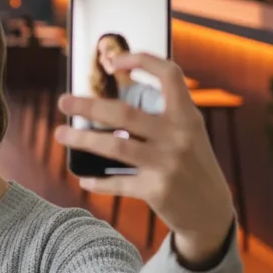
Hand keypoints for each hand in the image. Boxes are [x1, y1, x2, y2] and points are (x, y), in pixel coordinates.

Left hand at [55, 52, 235, 256]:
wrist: (213, 213)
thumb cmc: (193, 165)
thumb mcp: (189, 134)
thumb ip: (161, 116)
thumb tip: (111, 102)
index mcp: (187, 116)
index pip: (170, 75)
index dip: (142, 60)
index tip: (114, 60)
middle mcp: (179, 136)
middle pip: (124, 113)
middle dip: (88, 105)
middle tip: (63, 102)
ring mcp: (167, 163)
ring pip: (114, 146)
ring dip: (82, 138)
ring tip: (60, 134)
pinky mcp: (157, 190)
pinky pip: (117, 183)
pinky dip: (97, 181)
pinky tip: (84, 179)